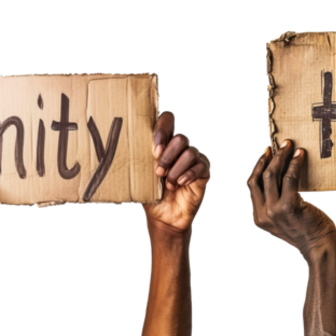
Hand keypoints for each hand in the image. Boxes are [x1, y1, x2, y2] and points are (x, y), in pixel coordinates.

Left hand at [143, 109, 211, 234]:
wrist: (163, 216)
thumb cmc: (150, 193)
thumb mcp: (141, 174)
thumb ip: (141, 158)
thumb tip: (132, 147)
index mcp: (163, 142)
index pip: (167, 119)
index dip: (162, 129)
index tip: (155, 150)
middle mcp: (180, 147)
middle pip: (180, 137)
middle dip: (168, 155)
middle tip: (159, 172)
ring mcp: (193, 158)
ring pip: (190, 151)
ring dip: (176, 169)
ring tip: (168, 184)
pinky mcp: (203, 171)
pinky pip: (201, 164)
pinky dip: (189, 174)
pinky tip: (180, 184)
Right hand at [247, 139, 335, 254]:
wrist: (319, 249)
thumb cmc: (306, 233)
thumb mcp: (282, 223)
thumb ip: (275, 208)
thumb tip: (280, 181)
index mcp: (258, 218)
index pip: (251, 186)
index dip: (256, 167)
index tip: (265, 154)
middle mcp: (262, 214)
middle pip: (257, 178)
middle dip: (266, 158)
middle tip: (276, 145)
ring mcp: (275, 211)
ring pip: (271, 175)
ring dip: (280, 157)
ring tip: (289, 146)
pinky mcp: (290, 206)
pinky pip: (290, 178)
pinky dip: (294, 164)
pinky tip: (300, 155)